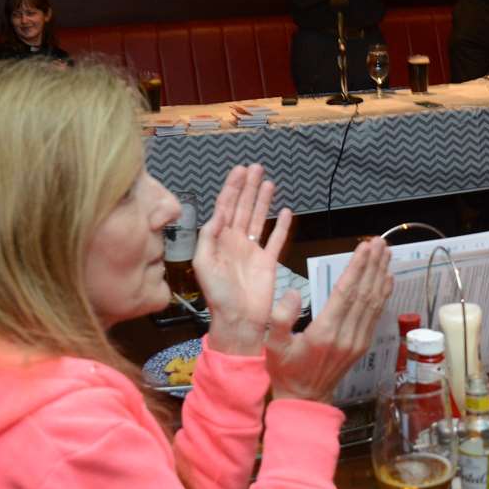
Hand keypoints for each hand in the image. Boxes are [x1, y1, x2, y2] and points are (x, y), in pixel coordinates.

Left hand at [194, 164, 293, 355]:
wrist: (238, 320)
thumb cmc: (217, 295)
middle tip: (256, 168)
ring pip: (259, 218)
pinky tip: (285, 212)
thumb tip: (218, 213)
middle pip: (243, 207)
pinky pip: (276, 239)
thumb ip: (208, 237)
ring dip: (263, 200)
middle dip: (248, 187)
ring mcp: (253, 251)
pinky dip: (282, 226)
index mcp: (219, 240)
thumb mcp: (204, 264)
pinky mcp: (268, 262)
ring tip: (269, 182)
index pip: (225, 207)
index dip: (232, 188)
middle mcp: (235, 241)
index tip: (239, 171)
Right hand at [264, 239, 392, 400]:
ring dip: (381, 275)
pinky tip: (387, 279)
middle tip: (380, 241)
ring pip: (373, 302)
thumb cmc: (285, 370)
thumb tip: (293, 293)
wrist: (304, 401)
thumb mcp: (273, 345)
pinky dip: (383, 294)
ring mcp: (357, 341)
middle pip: (364, 293)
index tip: (365, 247)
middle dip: (373, 265)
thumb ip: (281, 318)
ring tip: (386, 253)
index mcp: (325, 332)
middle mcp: (346, 335)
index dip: (357, 268)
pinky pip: (375, 315)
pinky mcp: (361, 344)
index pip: (346, 292)